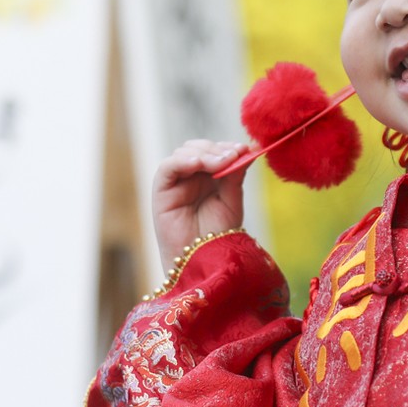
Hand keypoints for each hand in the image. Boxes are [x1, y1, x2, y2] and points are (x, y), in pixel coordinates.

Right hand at [151, 140, 246, 272]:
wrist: (203, 260)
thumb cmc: (216, 235)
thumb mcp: (231, 200)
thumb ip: (235, 174)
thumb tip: (246, 149)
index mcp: (209, 177)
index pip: (214, 151)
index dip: (227, 146)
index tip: (244, 148)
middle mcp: (191, 176)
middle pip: (199, 147)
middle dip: (217, 149)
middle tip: (234, 155)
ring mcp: (175, 181)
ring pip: (184, 152)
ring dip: (205, 153)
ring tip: (222, 162)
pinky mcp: (161, 190)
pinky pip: (168, 167)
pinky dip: (183, 161)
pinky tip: (199, 163)